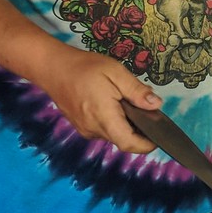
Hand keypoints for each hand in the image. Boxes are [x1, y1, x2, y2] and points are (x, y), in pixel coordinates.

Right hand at [42, 48, 161, 152]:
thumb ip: (137, 91)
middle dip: (138, 130)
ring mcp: (85, 130)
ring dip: (124, 125)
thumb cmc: (84, 67)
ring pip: (113, 135)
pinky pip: (103, 130)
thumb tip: (156, 105)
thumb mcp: (116, 72)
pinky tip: (113, 105)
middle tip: (145, 110)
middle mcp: (93, 129)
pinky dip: (113, 122)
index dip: (146, 144)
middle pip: (123, 140)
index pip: (129, 143)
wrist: (53, 67)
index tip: (158, 136)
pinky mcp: (81, 126)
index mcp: (104, 117)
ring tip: (126, 102)